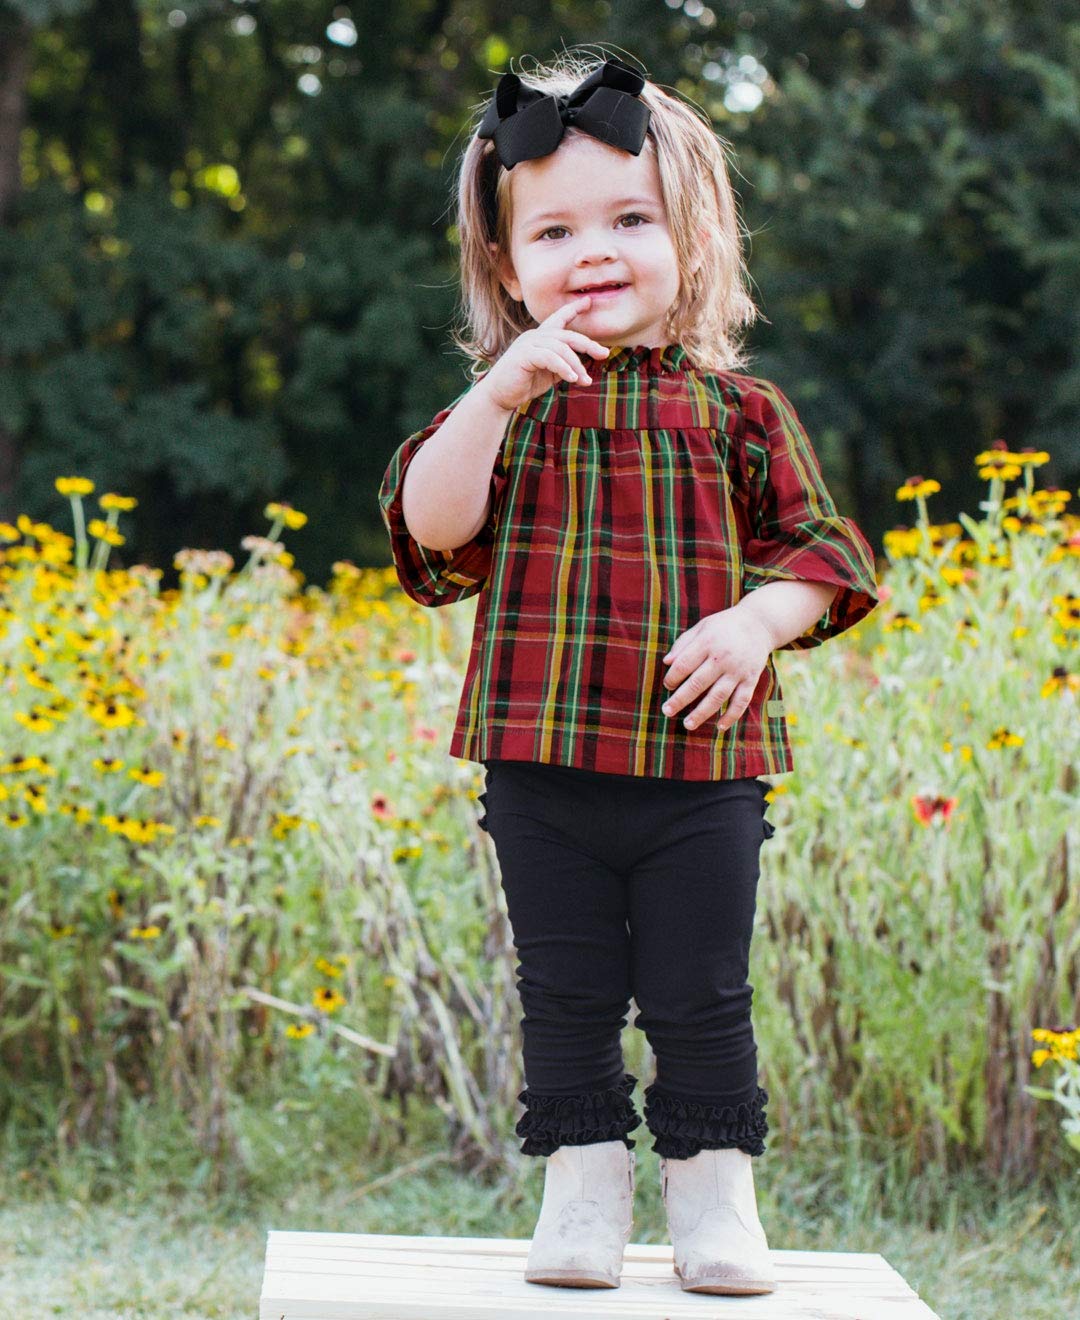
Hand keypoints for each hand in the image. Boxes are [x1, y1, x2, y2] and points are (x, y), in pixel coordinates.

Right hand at [479, 296, 610, 412]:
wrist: (499, 396)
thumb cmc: (522, 384)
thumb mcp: (548, 374)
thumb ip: (562, 366)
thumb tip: (581, 370)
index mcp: (540, 337)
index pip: (558, 319)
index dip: (573, 309)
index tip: (588, 302)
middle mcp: (534, 336)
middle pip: (566, 335)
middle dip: (587, 343)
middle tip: (604, 353)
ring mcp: (528, 343)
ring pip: (561, 348)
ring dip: (576, 365)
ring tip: (584, 380)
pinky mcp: (524, 355)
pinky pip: (550, 358)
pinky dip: (564, 368)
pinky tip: (573, 379)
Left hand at [660, 608, 774, 731]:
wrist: (759, 624)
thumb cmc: (723, 627)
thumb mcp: (702, 627)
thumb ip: (683, 644)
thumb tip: (666, 662)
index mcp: (707, 642)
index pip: (684, 664)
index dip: (672, 677)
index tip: (667, 686)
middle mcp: (723, 657)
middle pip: (698, 683)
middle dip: (680, 699)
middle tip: (666, 711)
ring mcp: (738, 670)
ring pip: (718, 696)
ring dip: (702, 713)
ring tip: (688, 724)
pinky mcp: (751, 679)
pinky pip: (741, 701)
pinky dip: (732, 716)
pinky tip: (720, 727)